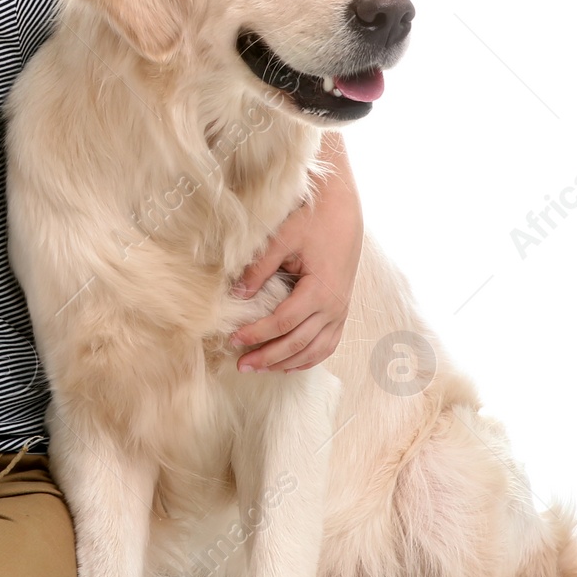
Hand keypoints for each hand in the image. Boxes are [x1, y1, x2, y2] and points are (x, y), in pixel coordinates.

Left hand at [229, 134, 362, 372]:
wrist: (343, 207)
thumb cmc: (312, 219)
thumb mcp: (282, 239)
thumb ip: (259, 269)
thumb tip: (236, 296)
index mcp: (321, 290)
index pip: (283, 323)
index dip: (257, 334)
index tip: (233, 339)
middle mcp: (335, 306)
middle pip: (298, 343)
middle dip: (268, 356)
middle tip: (241, 365)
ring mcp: (341, 310)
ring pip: (315, 349)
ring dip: (287, 362)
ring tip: (260, 368)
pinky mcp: (343, 309)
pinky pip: (329, 343)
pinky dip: (309, 358)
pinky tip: (290, 364)